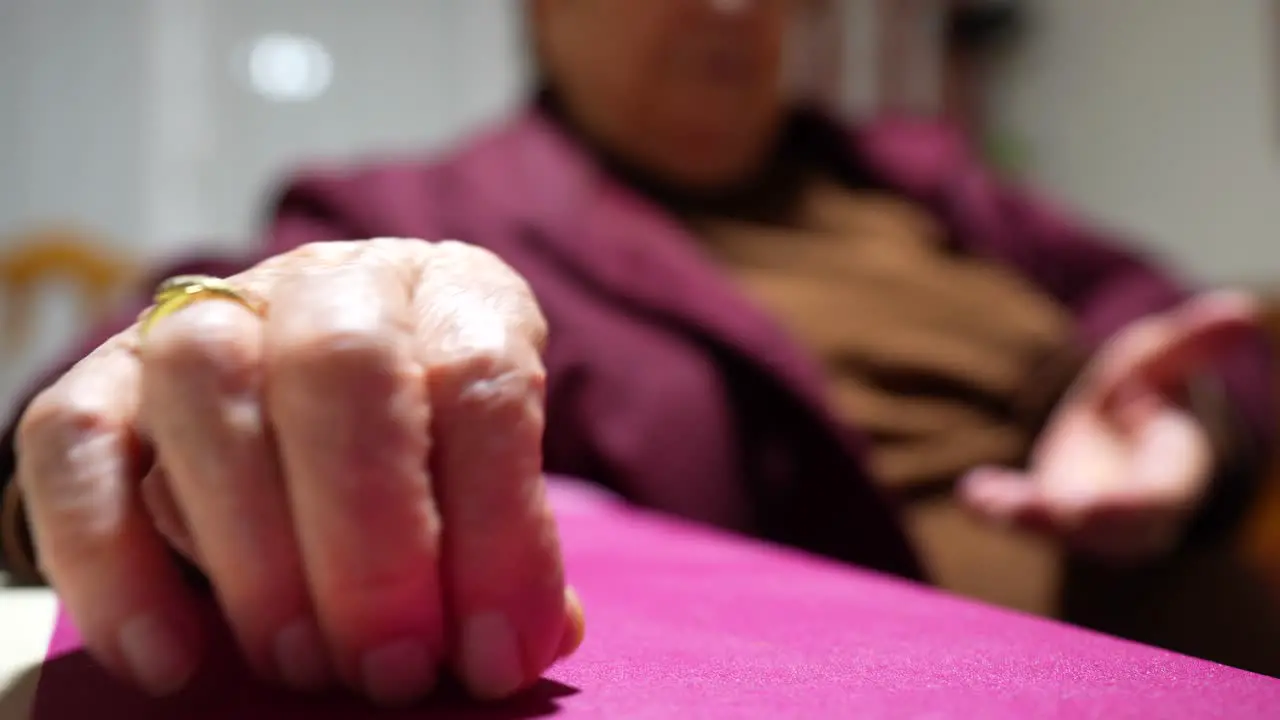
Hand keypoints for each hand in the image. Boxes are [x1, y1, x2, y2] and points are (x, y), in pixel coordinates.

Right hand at [14, 239, 584, 704]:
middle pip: (339, 364)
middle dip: (370, 539)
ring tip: (299, 665)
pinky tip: (169, 657)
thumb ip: (509, 543)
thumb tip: (535, 634)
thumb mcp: (491, 477)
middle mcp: (333, 283)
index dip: (495, 526)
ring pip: (207, 382)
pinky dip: (110, 559)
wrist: (332, 388)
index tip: (493, 653)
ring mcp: (211, 316)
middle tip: (390, 667)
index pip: (479, 378)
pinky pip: (72, 440)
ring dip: (254, 547)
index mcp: (454, 292)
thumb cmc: (434, 449)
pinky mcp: (107, 376)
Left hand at [959, 291, 1258, 562]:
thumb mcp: (1162, 364)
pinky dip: (994, 506)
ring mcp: (1082, 519)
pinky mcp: (1040, 514)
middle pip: (1114, 529)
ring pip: (1061, 531)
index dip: (1134, 506)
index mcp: (1171, 476)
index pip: (1162, 498)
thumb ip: (1195, 342)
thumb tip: (1244, 308)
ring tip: (987, 502)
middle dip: (1089, 524)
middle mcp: (1130, 511)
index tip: (1095, 507)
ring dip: (1028, 518)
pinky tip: (970, 494)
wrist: (1109, 443)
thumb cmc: (1145, 401)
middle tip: (1061, 513)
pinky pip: (1019, 518)